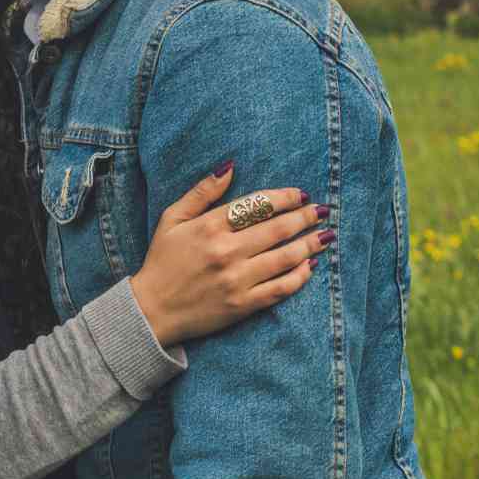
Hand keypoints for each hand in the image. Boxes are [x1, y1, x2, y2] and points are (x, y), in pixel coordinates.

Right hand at [128, 164, 327, 346]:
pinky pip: (280, 288)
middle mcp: (226, 251)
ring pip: (285, 257)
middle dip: (305, 217)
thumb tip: (230, 167)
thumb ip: (201, 192)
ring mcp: (236, 280)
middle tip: (323, 211)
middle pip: (278, 229)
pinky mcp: (243, 305)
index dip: (285, 198)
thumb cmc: (162, 261)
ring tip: (326, 235)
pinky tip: (311, 266)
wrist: (151, 311)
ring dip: (310, 244)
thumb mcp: (172, 219)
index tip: (301, 195)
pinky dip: (300, 276)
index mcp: (209, 226)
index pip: (258, 205)